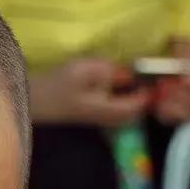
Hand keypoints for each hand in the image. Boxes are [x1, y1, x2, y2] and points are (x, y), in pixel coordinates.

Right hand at [30, 58, 150, 126]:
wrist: (34, 98)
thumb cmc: (58, 83)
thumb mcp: (85, 70)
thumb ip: (109, 71)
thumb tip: (129, 74)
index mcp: (106, 109)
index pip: (137, 106)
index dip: (148, 93)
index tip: (155, 78)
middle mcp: (105, 118)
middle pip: (133, 115)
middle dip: (144, 100)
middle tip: (150, 81)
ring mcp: (98, 118)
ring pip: (125, 115)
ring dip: (135, 101)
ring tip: (139, 82)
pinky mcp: (92, 114)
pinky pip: (116, 111)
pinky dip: (125, 101)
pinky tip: (122, 87)